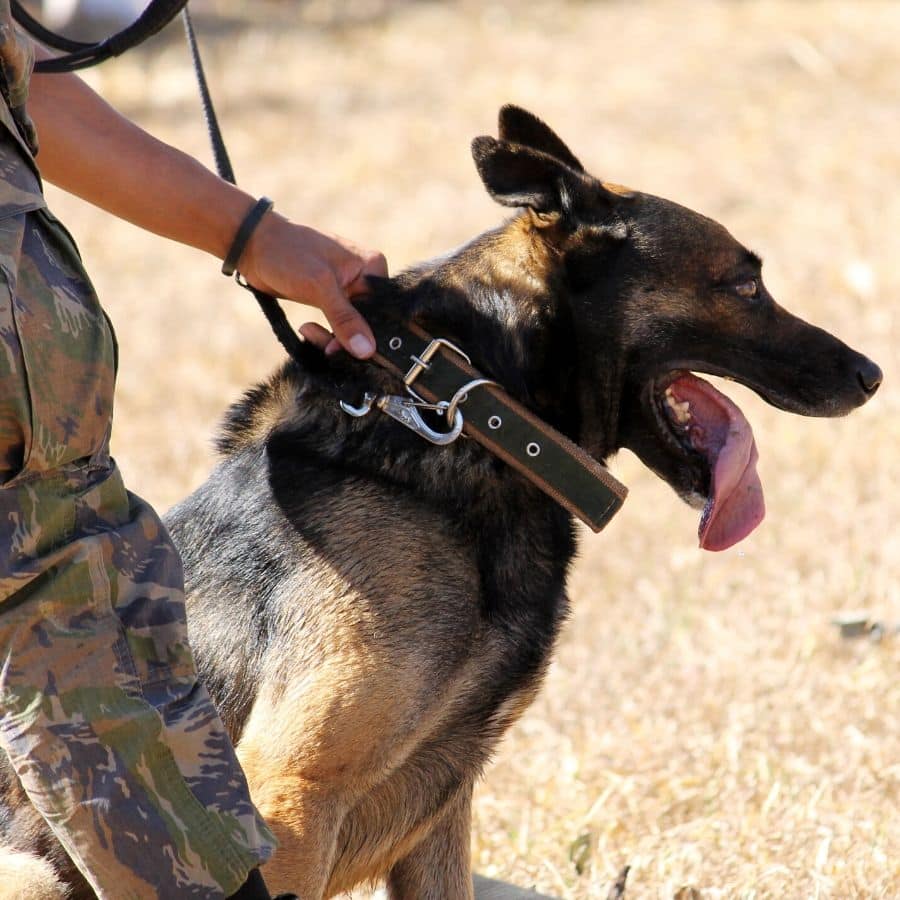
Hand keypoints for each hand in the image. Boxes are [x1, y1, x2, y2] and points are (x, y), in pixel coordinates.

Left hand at [238, 210, 386, 357]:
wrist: (253, 247)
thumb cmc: (287, 254)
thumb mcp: (319, 286)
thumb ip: (344, 318)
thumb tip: (367, 350)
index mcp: (372, 267)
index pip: (382, 312)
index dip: (368, 335)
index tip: (349, 351)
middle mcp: (365, 280)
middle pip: (368, 324)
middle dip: (346, 340)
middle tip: (326, 348)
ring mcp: (349, 292)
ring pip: (352, 330)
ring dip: (332, 339)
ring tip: (308, 332)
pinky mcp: (333, 302)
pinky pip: (338, 328)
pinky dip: (325, 335)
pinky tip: (307, 331)